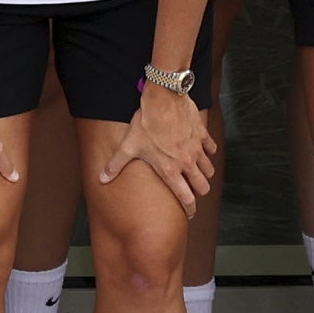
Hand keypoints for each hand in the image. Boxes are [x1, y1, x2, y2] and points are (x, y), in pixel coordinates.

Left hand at [114, 79, 219, 211]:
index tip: (190, 213)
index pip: (186, 198)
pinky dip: (208, 152)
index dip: (190, 209)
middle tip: (194, 191)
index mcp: (170, 170)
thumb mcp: (128, 146)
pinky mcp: (203, 135)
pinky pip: (211, 149)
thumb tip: (102, 179)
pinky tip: (201, 149)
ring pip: (209, 169)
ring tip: (197, 171)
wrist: (163, 99)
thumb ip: (116, 165)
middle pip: (203, 187)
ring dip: (204, 173)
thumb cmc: (145, 123)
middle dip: (199, 192)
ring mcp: (197, 149)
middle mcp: (187, 163)